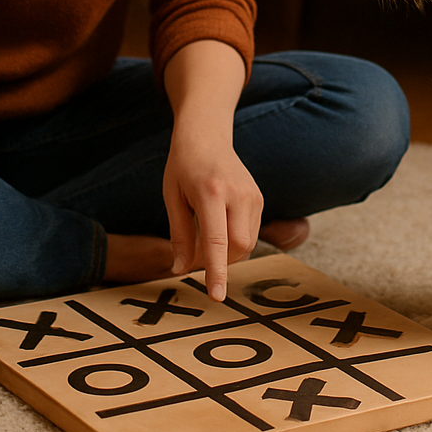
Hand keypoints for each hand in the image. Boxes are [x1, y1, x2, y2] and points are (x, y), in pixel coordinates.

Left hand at [163, 129, 262, 300]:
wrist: (207, 135)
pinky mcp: (259, 198)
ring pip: (247, 243)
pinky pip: (250, 232)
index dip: (216, 271)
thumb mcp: (172, 197)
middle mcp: (237, 193)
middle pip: (239, 246)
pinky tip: (219, 224)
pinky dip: (234, 240)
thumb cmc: (183, 166)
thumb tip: (180, 270)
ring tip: (205, 232)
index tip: (217, 296)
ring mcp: (252, 195)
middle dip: (221, 261)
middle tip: (196, 255)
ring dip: (227, 252)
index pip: (216, 241)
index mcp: (210, 192)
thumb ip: (179, 235)